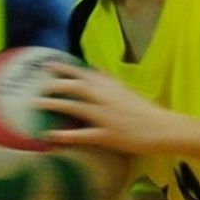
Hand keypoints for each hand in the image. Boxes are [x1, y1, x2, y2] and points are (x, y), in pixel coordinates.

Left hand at [37, 62, 175, 155]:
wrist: (163, 128)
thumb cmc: (145, 111)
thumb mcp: (125, 90)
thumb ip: (108, 80)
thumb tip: (93, 69)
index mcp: (110, 86)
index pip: (83, 73)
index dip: (65, 68)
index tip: (48, 64)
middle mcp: (105, 98)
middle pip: (75, 86)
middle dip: (54, 84)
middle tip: (36, 86)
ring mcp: (105, 116)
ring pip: (74, 107)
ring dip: (53, 104)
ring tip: (35, 104)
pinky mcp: (107, 135)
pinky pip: (82, 134)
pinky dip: (65, 134)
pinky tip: (50, 134)